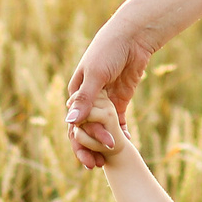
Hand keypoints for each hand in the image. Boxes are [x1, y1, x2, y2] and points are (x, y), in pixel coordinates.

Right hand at [65, 19, 156, 168]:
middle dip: (90, 148)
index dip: (80, 142)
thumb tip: (70, 122)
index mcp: (76, 92)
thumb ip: (85, 99)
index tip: (89, 158)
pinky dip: (120, 133)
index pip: (74, 123)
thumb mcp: (95, 74)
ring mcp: (104, 101)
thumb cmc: (108, 50)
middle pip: (86, 129)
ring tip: (110, 158)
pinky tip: (127, 143)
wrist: (132, 37)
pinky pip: (118, 121)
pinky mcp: (119, 100)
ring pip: (100, 128)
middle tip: (98, 165)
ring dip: (103, 143)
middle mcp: (88, 99)